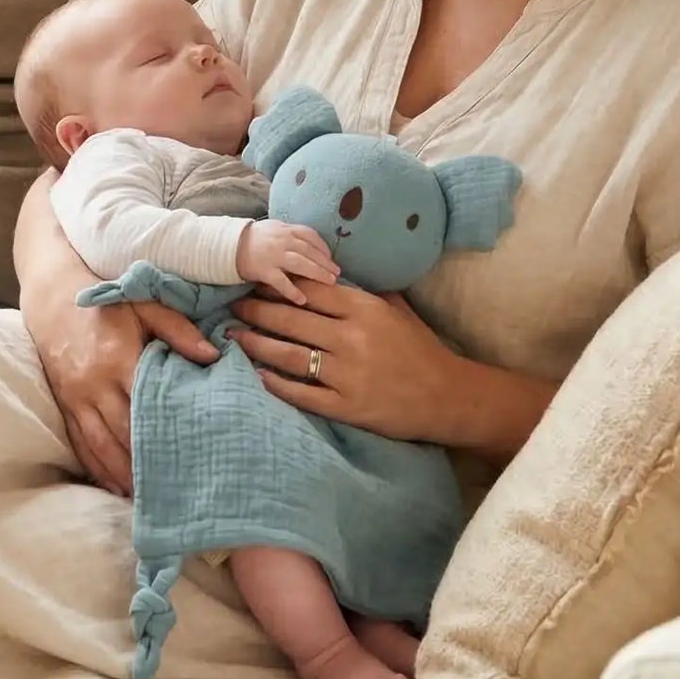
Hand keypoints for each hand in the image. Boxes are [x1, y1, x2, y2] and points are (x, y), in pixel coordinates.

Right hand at [31, 295, 217, 496]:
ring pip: (100, 446)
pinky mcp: (64, 405)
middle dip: (146, 463)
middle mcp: (94, 384)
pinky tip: (114, 486)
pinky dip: (97, 468)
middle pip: (123, 433)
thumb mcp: (144, 305)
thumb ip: (179, 330)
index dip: (164, 433)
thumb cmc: (107, 304)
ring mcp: (75, 398)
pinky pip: (79, 444)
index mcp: (118, 358)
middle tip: (174, 487)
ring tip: (147, 497)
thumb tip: (213, 357)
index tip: (188, 456)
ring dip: (122, 474)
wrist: (52, 298)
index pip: (145, 405)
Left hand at [228, 278, 461, 442]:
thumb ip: (363, 291)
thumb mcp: (396, 310)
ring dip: (257, 345)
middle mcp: (352, 338)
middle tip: (233, 306)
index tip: (255, 281)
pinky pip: (303, 394)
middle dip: (257, 311)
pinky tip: (259, 376)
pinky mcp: (347, 406)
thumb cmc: (420, 349)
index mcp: (364, 310)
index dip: (278, 285)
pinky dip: (278, 384)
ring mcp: (348, 374)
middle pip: (291, 320)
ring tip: (235, 337)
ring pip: (290, 355)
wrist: (446, 395)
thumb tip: (329, 272)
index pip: (310, 291)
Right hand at [235, 220, 338, 303]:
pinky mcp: (263, 270)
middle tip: (337, 274)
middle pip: (310, 250)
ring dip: (317, 273)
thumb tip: (309, 244)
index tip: (331, 258)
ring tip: (330, 283)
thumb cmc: (251, 239)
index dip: (323, 248)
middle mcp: (282, 240)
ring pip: (301, 263)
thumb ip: (289, 235)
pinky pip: (281, 282)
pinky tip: (303, 300)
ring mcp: (273, 255)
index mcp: (285, 229)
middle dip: (325, 262)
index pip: (310, 236)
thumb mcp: (273, 229)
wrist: (225, 245)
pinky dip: (293, 291)